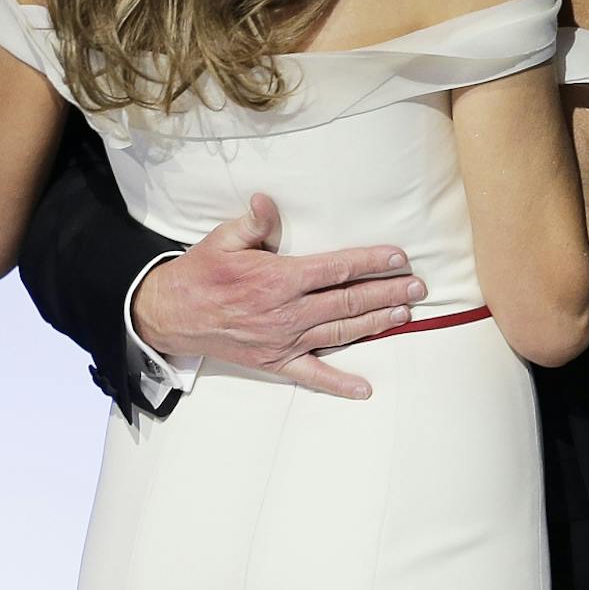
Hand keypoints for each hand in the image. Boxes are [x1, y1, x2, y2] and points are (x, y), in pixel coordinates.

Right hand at [132, 194, 423, 400]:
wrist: (170, 314)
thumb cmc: (200, 273)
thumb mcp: (222, 239)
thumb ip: (252, 223)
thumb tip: (267, 201)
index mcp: (277, 278)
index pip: (336, 269)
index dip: (371, 263)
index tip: (399, 258)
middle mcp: (286, 312)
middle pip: (348, 302)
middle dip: (387, 293)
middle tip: (418, 287)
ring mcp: (283, 341)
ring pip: (340, 333)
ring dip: (376, 324)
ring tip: (404, 314)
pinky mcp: (275, 361)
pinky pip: (313, 376)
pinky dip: (339, 384)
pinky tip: (365, 388)